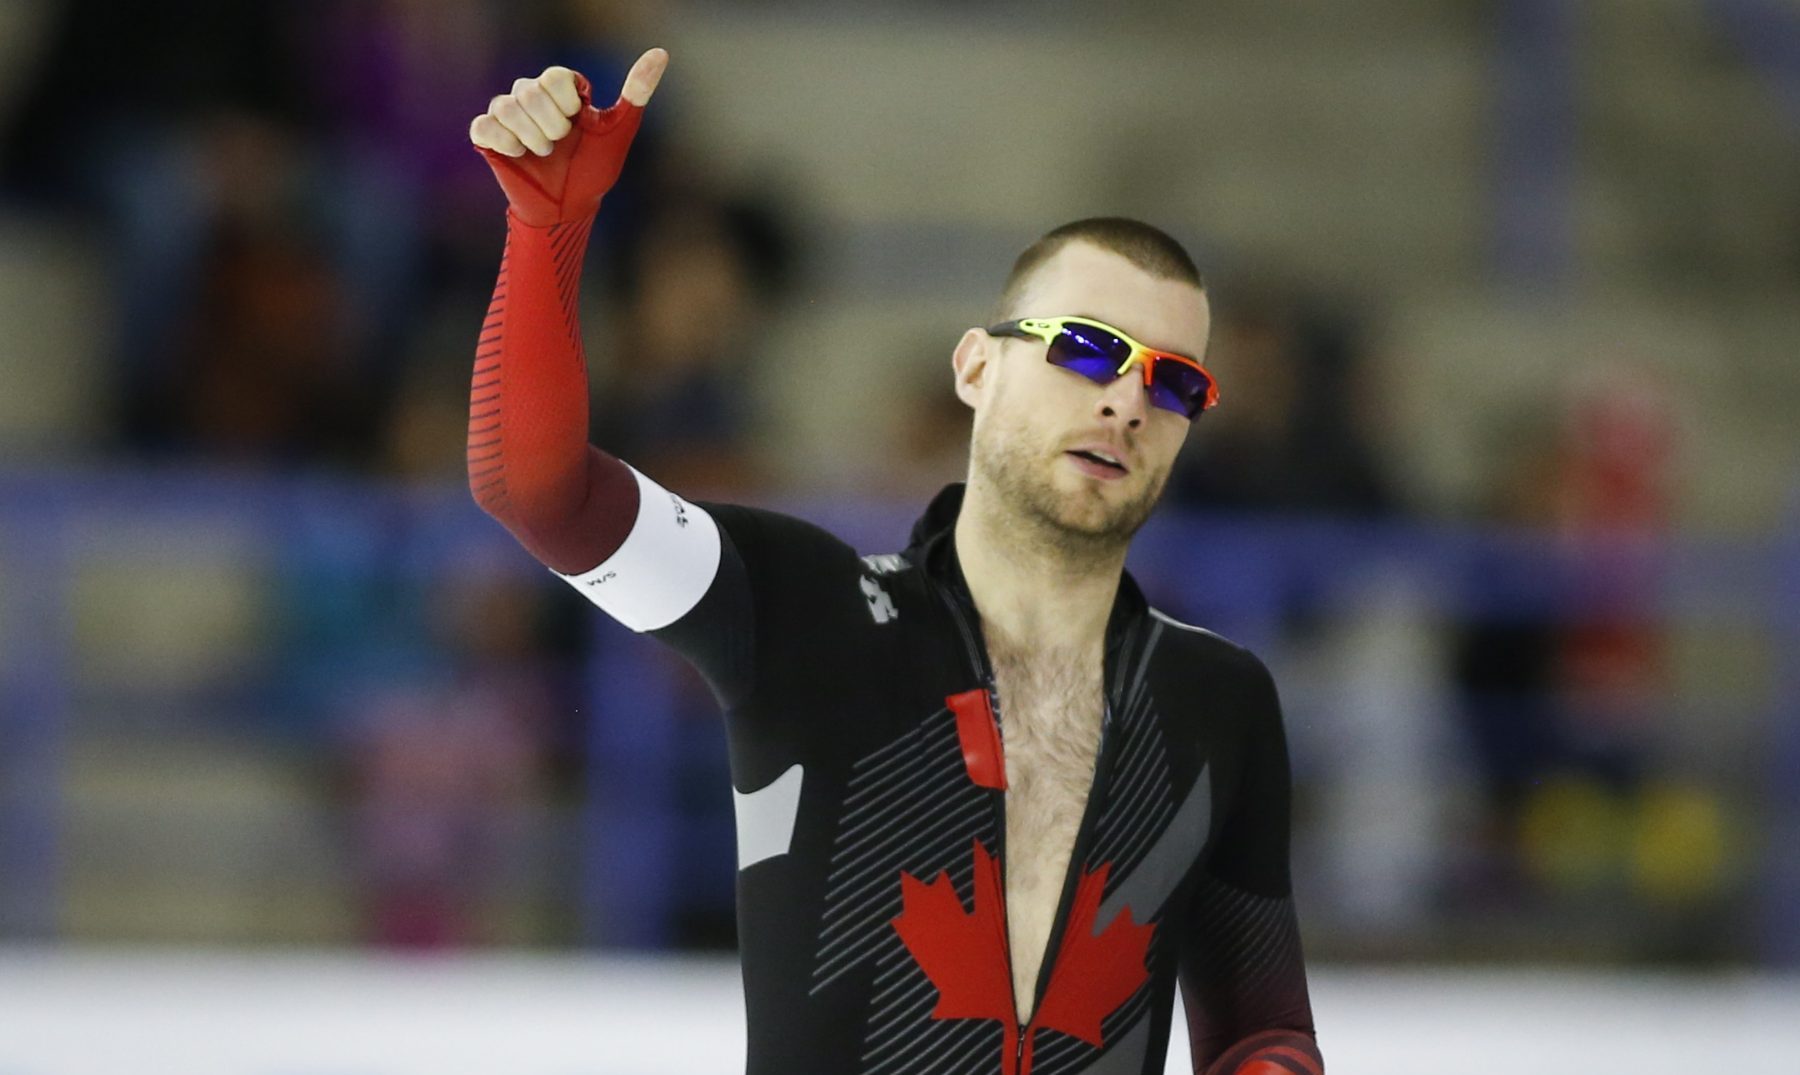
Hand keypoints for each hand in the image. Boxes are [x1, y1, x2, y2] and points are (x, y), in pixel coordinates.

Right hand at [469, 48, 668, 226]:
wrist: (568, 208)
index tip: (577, 123)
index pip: (554, 77)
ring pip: (505, 106)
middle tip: (560, 145)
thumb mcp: (619, 130)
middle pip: (528, 91)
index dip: (566, 104)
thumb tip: (661, 54)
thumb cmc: (593, 169)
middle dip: (551, 126)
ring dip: (531, 137)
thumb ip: (637, 91)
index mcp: (560, 89)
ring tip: (544, 154)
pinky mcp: (489, 136)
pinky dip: (504, 142)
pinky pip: (484, 125)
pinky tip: (520, 155)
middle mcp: (530, 96)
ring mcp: (507, 115)